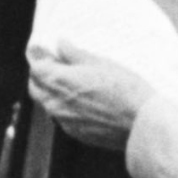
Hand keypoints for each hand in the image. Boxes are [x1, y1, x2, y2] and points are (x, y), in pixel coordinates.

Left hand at [16, 0, 177, 131]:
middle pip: (36, 88)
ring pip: (48, 104)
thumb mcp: (101, 63)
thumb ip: (74, 54)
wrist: (142, 124)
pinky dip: (65, 108)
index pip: (35, 69)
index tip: (45, 52)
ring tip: (69, 83)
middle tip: (54, 66)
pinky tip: (82, 102)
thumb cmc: (125, 89)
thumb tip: (60, 44)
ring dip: (51, 93)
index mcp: (59, 82)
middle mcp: (56, 104)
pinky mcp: (76, 134)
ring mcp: (64, 121)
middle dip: (41, 76)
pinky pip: (62, 118)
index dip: (39, 59)